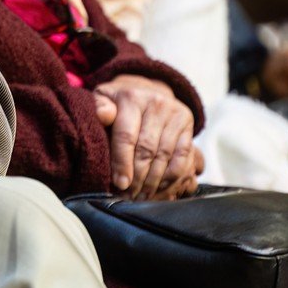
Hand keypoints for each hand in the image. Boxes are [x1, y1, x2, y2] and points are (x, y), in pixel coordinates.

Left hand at [93, 75, 201, 199]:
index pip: (127, 136)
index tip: (120, 184)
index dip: (122, 162)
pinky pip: (182, 156)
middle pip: (147, 149)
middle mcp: (156, 103)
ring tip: (142, 197)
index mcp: (131, 97)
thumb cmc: (118, 103)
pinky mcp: (188, 123)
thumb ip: (99, 107)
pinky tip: (161, 189)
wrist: (145, 90)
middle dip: (137, 177)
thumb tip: (104, 115)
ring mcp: (175, 113)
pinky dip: (172, 177)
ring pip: (165, 156)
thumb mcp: (103, 99)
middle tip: (129, 196)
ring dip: (154, 181)